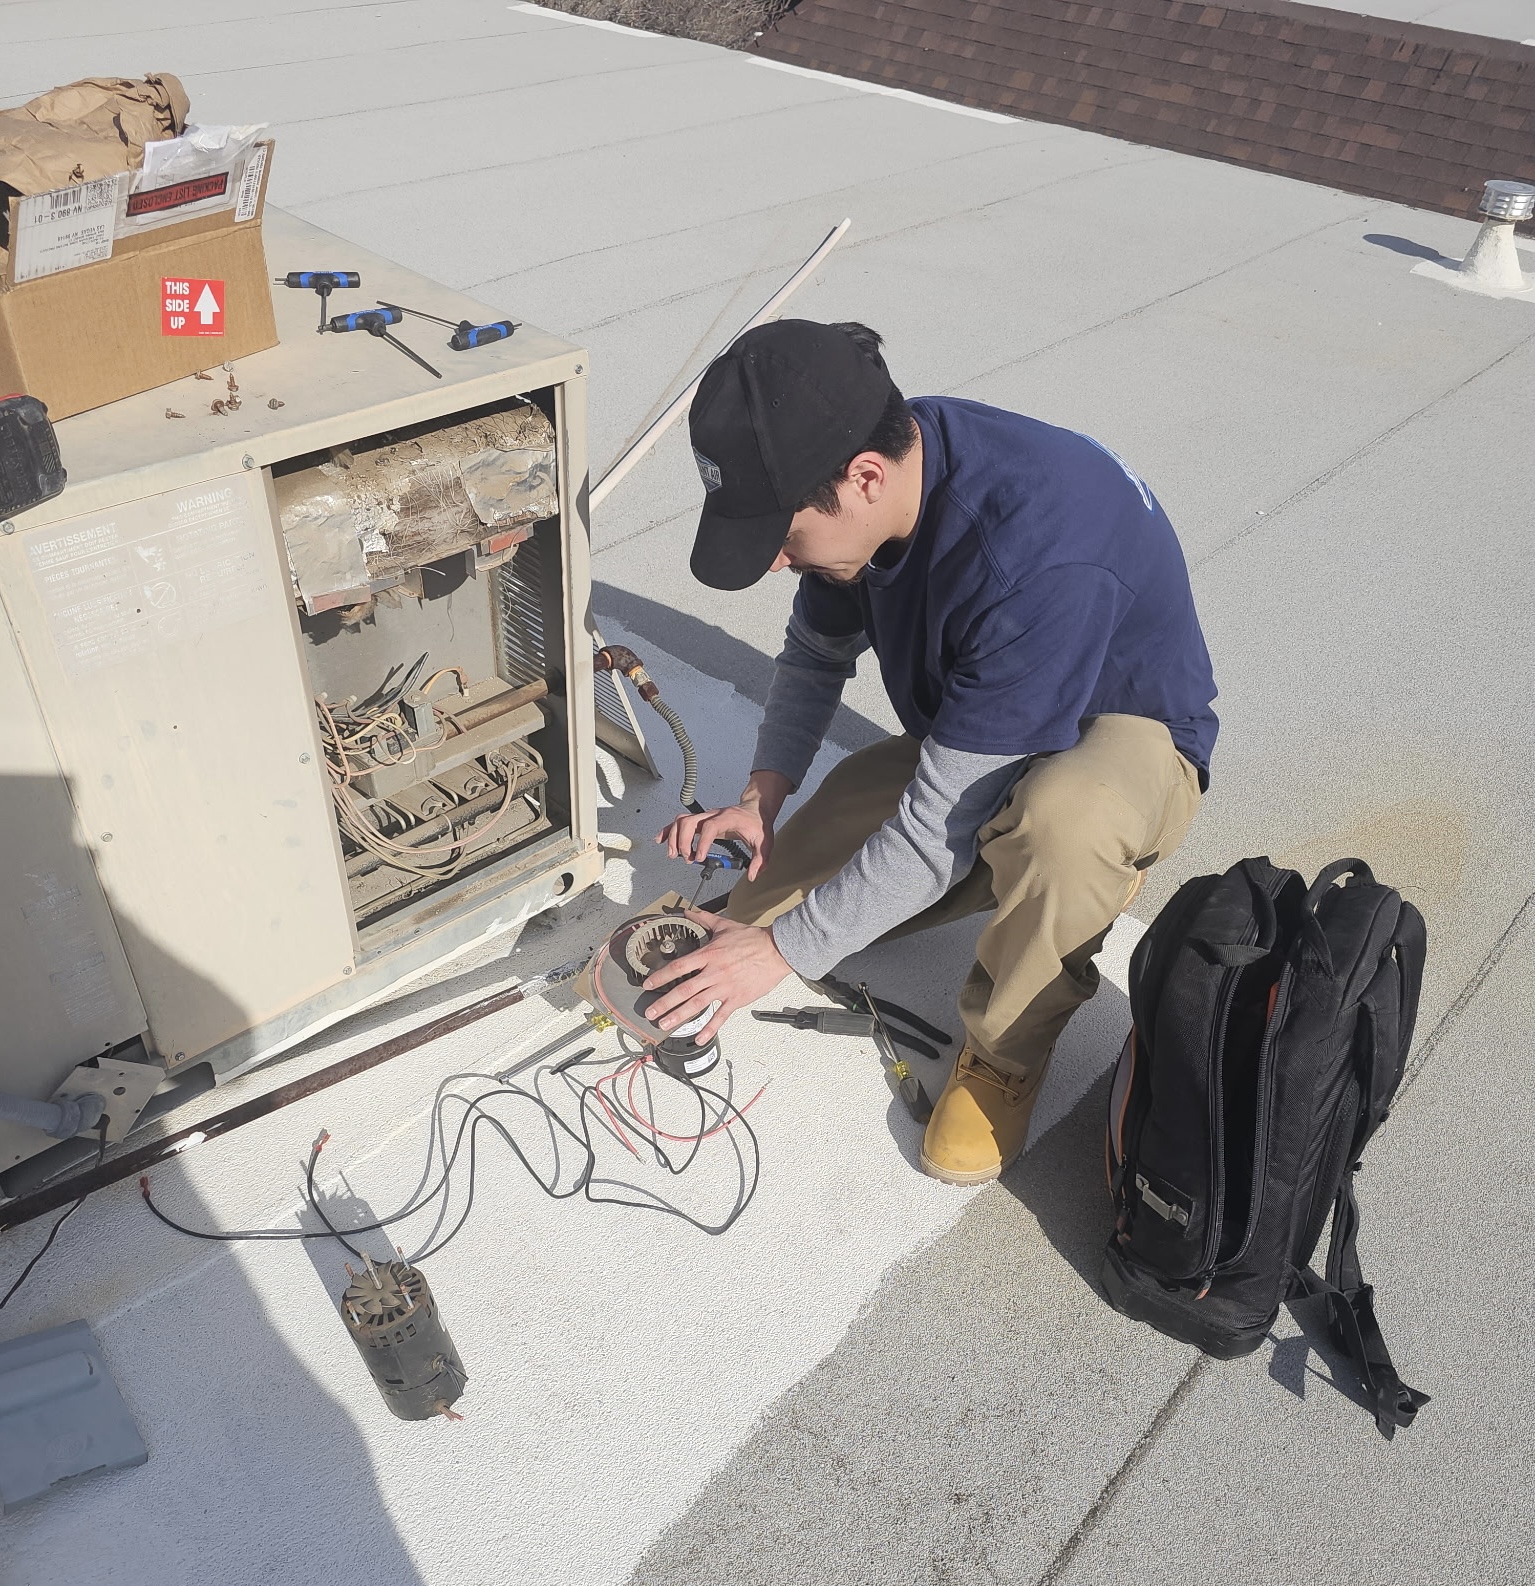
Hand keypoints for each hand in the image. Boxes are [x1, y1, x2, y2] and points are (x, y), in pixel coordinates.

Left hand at [641, 909, 790, 1046]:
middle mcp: (713, 973)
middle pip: (683, 990)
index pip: (678, 967)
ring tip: (665, 1025)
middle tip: (650, 1013)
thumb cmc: (752, 939)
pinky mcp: (737, 999)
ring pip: (698, 1004)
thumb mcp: (724, 925)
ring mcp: (725, 987)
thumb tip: (687, 911)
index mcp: (708, 954)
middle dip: (664, 1002)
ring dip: (679, 1016)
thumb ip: (703, 919)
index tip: (648, 984)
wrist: (776, 950)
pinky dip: (710, 1029)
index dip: (661, 976)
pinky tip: (699, 1038)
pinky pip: (721, 1016)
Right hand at [655, 771, 788, 881]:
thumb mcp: (764, 843)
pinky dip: (668, 830)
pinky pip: (680, 822)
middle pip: (689, 822)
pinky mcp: (700, 820)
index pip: (709, 827)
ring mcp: (704, 816)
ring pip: (681, 820)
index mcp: (727, 819)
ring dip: (673, 837)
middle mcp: (712, 815)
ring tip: (673, 854)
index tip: (699, 857)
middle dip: (683, 841)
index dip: (702, 842)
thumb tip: (751, 876)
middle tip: (686, 858)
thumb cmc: (757, 824)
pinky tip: (661, 840)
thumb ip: (759, 861)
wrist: (755, 809)